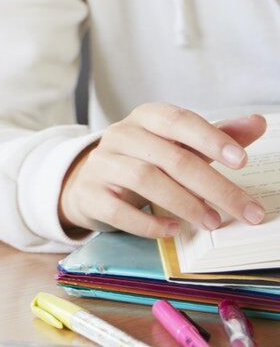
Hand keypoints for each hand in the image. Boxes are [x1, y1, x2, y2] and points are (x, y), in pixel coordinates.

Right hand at [58, 104, 266, 238]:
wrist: (91, 182)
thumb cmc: (145, 160)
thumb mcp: (178, 145)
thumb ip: (216, 137)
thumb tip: (257, 122)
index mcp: (145, 118)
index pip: (178, 120)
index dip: (210, 139)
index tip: (242, 161)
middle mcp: (120, 135)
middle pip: (171, 158)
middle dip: (214, 186)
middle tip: (245, 210)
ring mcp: (102, 164)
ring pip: (145, 179)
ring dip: (185, 204)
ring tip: (212, 222)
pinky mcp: (90, 194)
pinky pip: (118, 209)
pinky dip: (148, 223)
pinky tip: (172, 229)